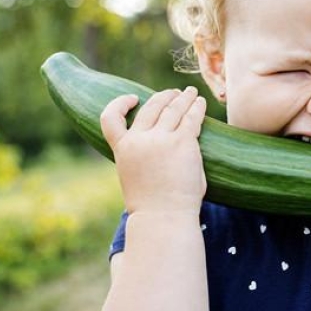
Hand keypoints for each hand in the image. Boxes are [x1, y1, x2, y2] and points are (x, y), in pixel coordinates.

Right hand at [100, 87, 206, 214]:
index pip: (110, 118)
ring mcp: (161, 139)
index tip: (132, 99)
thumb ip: (141, 159)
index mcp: (123, 148)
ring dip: (183, 98)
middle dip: (163, 97)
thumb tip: (155, 152)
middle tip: (174, 94)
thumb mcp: (135, 178)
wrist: (163, 217)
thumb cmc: (152, 205)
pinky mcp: (183, 142)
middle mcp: (140, 139)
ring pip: (173, 108)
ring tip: (190, 93)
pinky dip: (196, 108)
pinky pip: (191, 118)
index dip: (119, 104)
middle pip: (152, 107)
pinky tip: (200, 103)